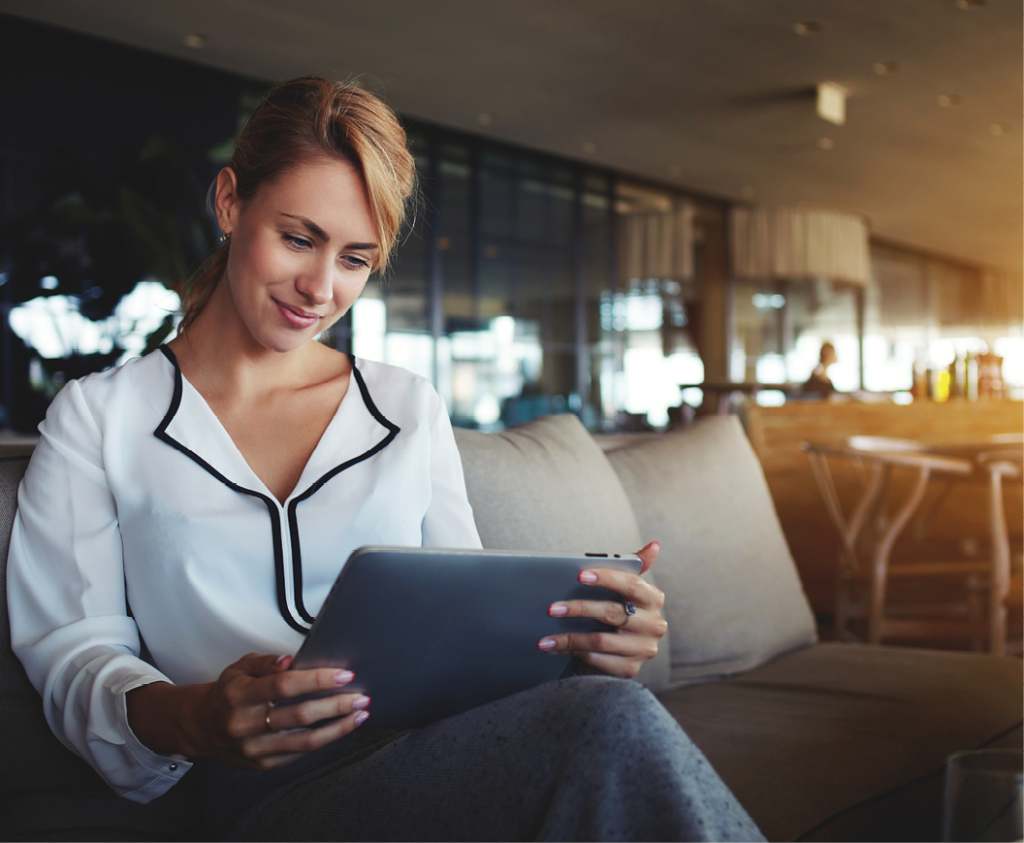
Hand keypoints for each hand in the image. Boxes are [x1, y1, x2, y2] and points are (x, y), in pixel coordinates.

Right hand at [126, 653, 369, 770]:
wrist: (200, 727)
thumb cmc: (228, 693)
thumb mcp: (240, 667)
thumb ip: (267, 662)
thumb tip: (292, 660)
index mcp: (240, 695)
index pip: (284, 685)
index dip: (317, 680)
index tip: (344, 675)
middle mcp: (245, 724)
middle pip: (300, 716)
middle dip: (336, 705)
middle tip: (360, 696)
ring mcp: (254, 749)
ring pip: (305, 741)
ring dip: (338, 728)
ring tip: (360, 714)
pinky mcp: (262, 765)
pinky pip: (299, 754)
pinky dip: (324, 741)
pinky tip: (340, 728)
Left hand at [538, 541, 666, 678]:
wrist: (617, 653)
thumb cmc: (617, 612)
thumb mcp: (624, 589)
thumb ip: (635, 565)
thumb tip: (654, 545)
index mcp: (653, 599)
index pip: (632, 584)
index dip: (606, 578)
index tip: (579, 575)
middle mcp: (654, 625)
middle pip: (612, 613)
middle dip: (579, 608)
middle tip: (553, 608)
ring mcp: (643, 649)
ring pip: (601, 640)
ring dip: (569, 637)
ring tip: (546, 637)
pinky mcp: (630, 669)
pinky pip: (597, 660)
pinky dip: (573, 653)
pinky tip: (555, 649)